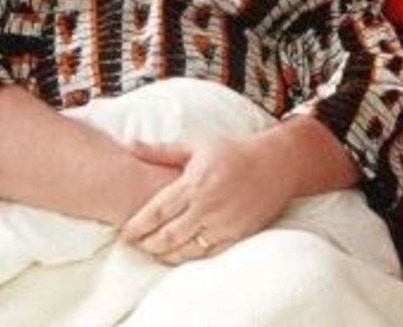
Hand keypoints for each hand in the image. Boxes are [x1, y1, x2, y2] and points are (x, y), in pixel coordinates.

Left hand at [120, 135, 295, 264]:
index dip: (137, 226)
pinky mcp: (238, 234)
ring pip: (186, 250)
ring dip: (166, 254)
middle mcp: (209, 205)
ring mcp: (224, 222)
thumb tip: (129, 144)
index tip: (125, 232)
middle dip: (147, 244)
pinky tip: (179, 254)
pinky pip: (208, 253)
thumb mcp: (197, 145)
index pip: (157, 212)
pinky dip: (190, 256)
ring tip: (154, 251)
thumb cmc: (233, 151)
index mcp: (195, 182)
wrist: (277, 163)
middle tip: (136, 245)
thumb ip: (161, 151)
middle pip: (168, 236)